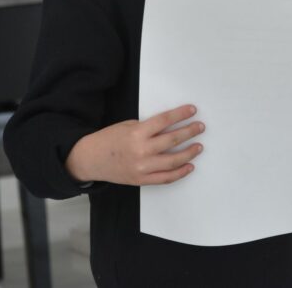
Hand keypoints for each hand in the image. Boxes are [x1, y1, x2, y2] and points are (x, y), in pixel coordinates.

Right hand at [65, 104, 203, 185]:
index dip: (181, 114)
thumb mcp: (127, 126)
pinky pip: (165, 178)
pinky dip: (179, 173)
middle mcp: (141, 150)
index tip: (193, 110)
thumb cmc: (109, 139)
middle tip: (200, 127)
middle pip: (172, 140)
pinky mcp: (142, 179)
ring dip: (189, 153)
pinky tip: (189, 166)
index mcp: (137, 133)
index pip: (165, 121)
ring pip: (173, 161)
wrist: (91, 159)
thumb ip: (147, 128)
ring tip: (198, 146)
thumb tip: (170, 126)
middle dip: (189, 132)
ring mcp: (142, 167)